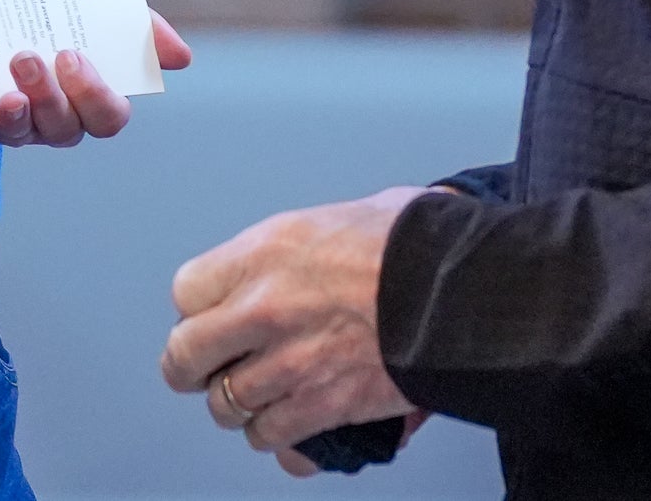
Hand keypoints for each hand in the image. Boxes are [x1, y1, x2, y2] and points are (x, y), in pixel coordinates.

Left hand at [0, 14, 193, 146]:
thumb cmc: (66, 11)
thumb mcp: (104, 10)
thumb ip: (141, 29)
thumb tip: (181, 57)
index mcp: (95, 97)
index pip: (108, 116)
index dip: (92, 94)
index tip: (71, 55)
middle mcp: (63, 117)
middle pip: (67, 129)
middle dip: (51, 98)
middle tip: (30, 58)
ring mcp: (25, 122)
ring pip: (27, 133)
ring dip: (18, 111)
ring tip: (8, 75)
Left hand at [160, 188, 425, 467]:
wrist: (464, 292)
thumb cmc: (418, 245)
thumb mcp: (349, 214)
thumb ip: (308, 241)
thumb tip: (315, 248)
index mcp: (265, 253)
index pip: (186, 291)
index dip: (197, 309)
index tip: (209, 315)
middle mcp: (264, 309)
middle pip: (186, 356)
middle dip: (193, 366)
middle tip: (205, 368)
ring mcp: (289, 363)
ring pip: (225, 405)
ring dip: (238, 406)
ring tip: (252, 398)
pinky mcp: (321, 407)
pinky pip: (271, 436)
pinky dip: (276, 436)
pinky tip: (285, 423)